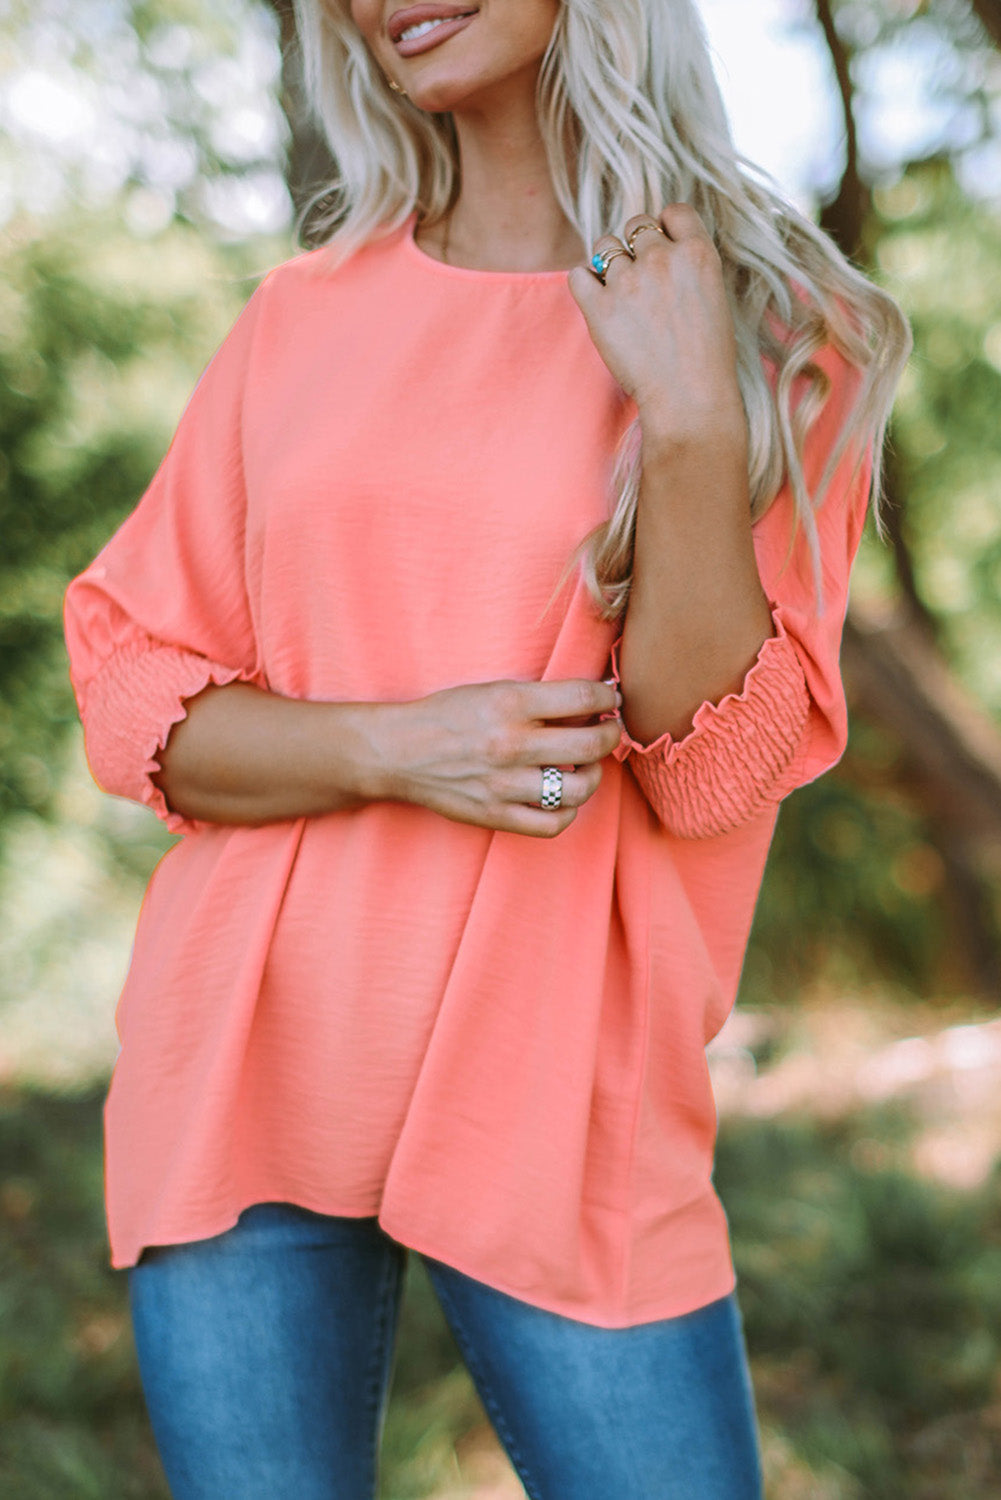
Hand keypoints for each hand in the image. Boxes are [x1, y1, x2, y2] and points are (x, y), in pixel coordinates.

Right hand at [377, 678, 622, 837]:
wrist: (399, 752)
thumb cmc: (447, 716)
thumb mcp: (492, 690)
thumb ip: (538, 698)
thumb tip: (591, 702)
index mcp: (510, 703)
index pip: (582, 697)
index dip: (607, 696)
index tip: (609, 698)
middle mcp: (511, 743)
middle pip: (591, 745)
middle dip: (611, 734)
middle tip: (609, 730)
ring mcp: (504, 784)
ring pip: (579, 788)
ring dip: (594, 776)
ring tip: (588, 766)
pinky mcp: (495, 815)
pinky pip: (552, 824)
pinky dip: (568, 812)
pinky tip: (565, 797)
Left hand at [568, 205, 746, 451]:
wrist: (689, 398)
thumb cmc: (706, 357)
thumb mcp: (713, 296)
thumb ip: (687, 264)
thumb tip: (657, 245)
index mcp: (698, 253)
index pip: (674, 211)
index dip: (665, 227)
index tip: (663, 249)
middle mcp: (662, 259)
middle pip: (635, 225)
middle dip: (636, 248)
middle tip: (642, 283)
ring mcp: (628, 281)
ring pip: (604, 246)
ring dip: (609, 265)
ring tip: (621, 298)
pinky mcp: (599, 307)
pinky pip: (578, 275)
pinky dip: (585, 285)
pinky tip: (599, 304)